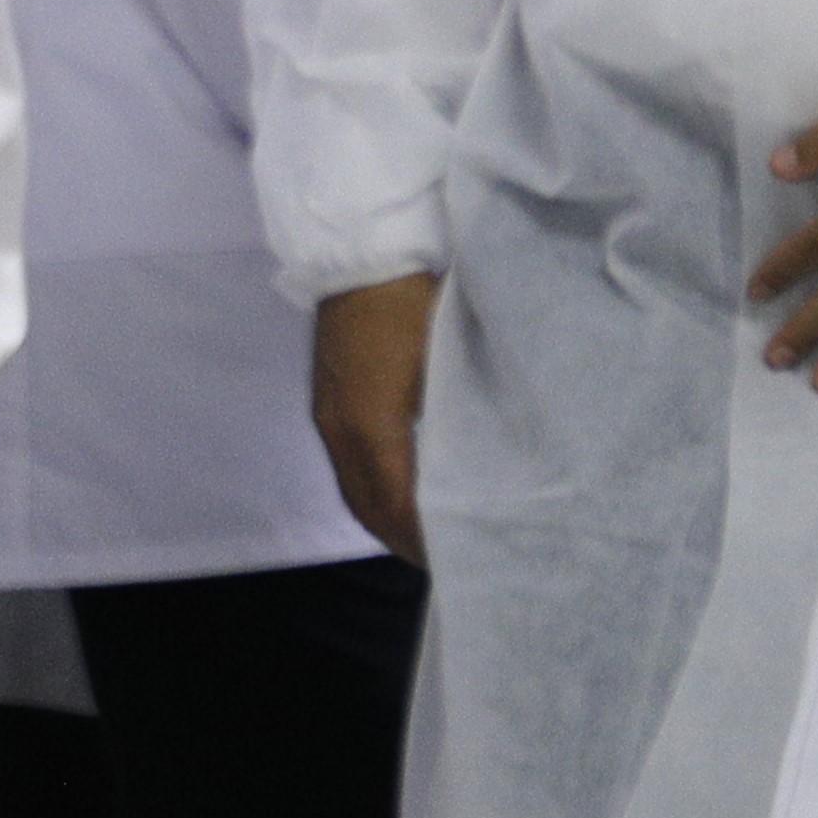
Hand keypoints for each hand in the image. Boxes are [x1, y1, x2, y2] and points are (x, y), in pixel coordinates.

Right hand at [309, 274, 440, 563]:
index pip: (397, 501)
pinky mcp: (328, 401)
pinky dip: (370, 491)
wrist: (364, 255)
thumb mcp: (449, 357)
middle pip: (367, 505)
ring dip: (382, 519)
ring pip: (352, 488)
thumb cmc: (418, 300)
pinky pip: (346, 465)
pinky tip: (395, 494)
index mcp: (373, 422)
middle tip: (441, 561)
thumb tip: (490, 456)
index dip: (423, 535)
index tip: (455, 557)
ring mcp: (329, 415)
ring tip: (419, 538)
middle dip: (400, 539)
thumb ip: (464, 410)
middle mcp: (341, 428)